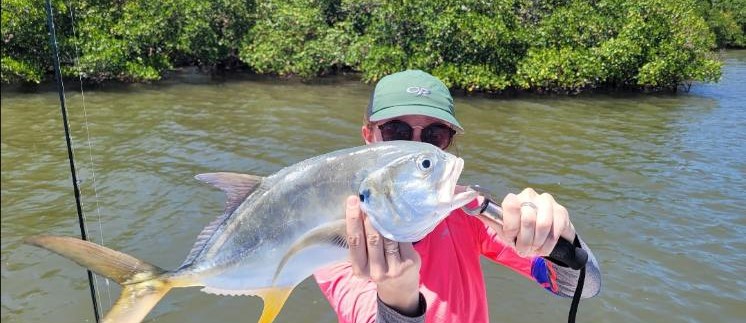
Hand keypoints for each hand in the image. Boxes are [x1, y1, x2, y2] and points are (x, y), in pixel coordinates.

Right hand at [344, 196, 420, 314]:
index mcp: (360, 269)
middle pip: (372, 238)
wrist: (399, 287)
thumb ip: (362, 241)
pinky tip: (395, 212)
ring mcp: (394, 268)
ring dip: (384, 218)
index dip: (353, 220)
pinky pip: (402, 238)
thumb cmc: (378, 266)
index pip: (355, 241)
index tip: (352, 202)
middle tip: (366, 198)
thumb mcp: (365, 260)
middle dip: (368, 216)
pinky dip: (398, 225)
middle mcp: (376, 271)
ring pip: (388, 237)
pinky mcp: (409, 262)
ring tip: (380, 202)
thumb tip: (359, 209)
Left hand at [486, 188, 575, 257]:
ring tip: (534, 249)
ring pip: (543, 225)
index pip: (510, 205)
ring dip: (538, 243)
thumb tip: (469, 204)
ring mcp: (547, 202)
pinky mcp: (561, 211)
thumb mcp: (502, 228)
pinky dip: (549, 245)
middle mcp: (529, 196)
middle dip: (526, 241)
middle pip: (528, 219)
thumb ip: (488, 217)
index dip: (511, 227)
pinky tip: (544, 247)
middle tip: (524, 249)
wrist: (543, 238)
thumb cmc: (520, 233)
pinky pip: (556, 230)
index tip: (511, 237)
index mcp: (513, 199)